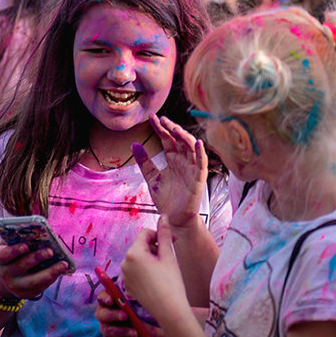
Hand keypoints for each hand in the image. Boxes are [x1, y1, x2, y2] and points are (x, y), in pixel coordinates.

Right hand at [0, 242, 67, 299]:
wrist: (8, 276)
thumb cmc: (15, 255)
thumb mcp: (13, 245)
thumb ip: (22, 238)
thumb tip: (42, 230)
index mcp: (2, 259)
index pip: (5, 255)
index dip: (14, 250)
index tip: (26, 246)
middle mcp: (6, 274)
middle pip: (20, 267)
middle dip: (36, 258)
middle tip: (50, 252)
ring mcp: (15, 286)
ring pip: (33, 281)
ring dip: (49, 272)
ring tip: (63, 264)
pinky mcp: (25, 294)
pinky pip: (40, 287)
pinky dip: (51, 278)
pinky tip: (60, 271)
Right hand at [95, 290, 167, 336]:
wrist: (153, 326)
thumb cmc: (144, 308)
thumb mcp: (142, 301)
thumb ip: (134, 297)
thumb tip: (128, 296)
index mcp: (109, 299)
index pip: (102, 296)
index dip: (104, 298)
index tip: (111, 300)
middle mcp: (104, 313)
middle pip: (101, 314)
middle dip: (113, 315)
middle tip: (125, 316)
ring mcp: (105, 327)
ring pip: (107, 330)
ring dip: (122, 331)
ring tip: (135, 333)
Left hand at [120, 216, 189, 325]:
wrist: (169, 310)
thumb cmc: (171, 282)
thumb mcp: (169, 256)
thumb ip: (164, 234)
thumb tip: (163, 216)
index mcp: (133, 253)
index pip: (145, 233)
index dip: (159, 235)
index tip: (173, 242)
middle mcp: (125, 263)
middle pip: (141, 246)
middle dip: (155, 248)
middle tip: (170, 258)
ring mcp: (125, 275)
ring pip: (139, 259)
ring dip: (151, 259)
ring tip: (164, 270)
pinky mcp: (127, 286)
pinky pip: (136, 271)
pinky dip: (146, 271)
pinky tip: (157, 280)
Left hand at [135, 114, 206, 230]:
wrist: (173, 219)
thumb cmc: (166, 199)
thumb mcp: (151, 178)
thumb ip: (144, 162)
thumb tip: (134, 144)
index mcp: (173, 159)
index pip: (168, 139)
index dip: (161, 128)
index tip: (152, 117)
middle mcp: (184, 161)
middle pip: (180, 140)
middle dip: (172, 129)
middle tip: (162, 120)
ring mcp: (192, 169)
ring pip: (191, 148)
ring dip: (184, 137)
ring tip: (175, 128)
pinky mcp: (198, 179)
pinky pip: (201, 164)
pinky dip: (201, 153)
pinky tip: (197, 142)